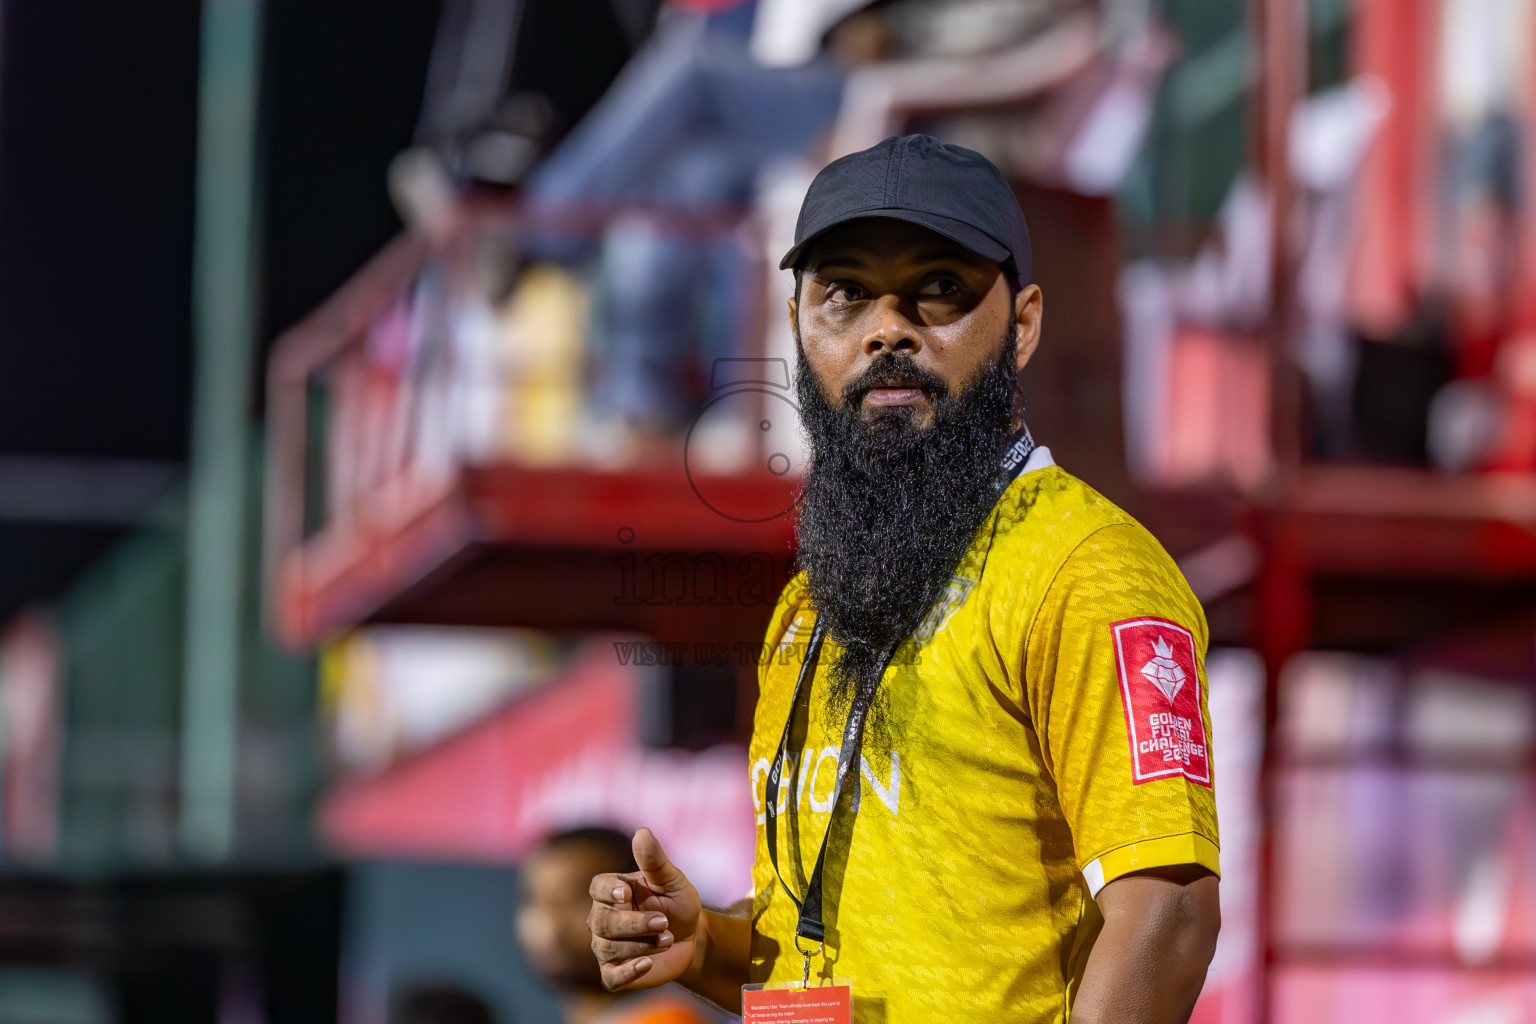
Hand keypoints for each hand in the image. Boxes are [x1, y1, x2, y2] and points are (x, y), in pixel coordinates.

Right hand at [587, 828, 703, 990]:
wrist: (692, 939)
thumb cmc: (678, 904)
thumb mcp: (672, 881)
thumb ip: (654, 860)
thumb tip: (641, 832)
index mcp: (613, 891)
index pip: (597, 888)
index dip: (607, 891)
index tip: (625, 894)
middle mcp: (602, 918)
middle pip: (603, 923)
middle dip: (634, 924)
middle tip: (665, 922)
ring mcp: (606, 947)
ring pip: (609, 948)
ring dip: (641, 945)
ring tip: (668, 939)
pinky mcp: (614, 973)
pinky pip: (611, 977)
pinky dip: (628, 972)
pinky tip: (647, 965)